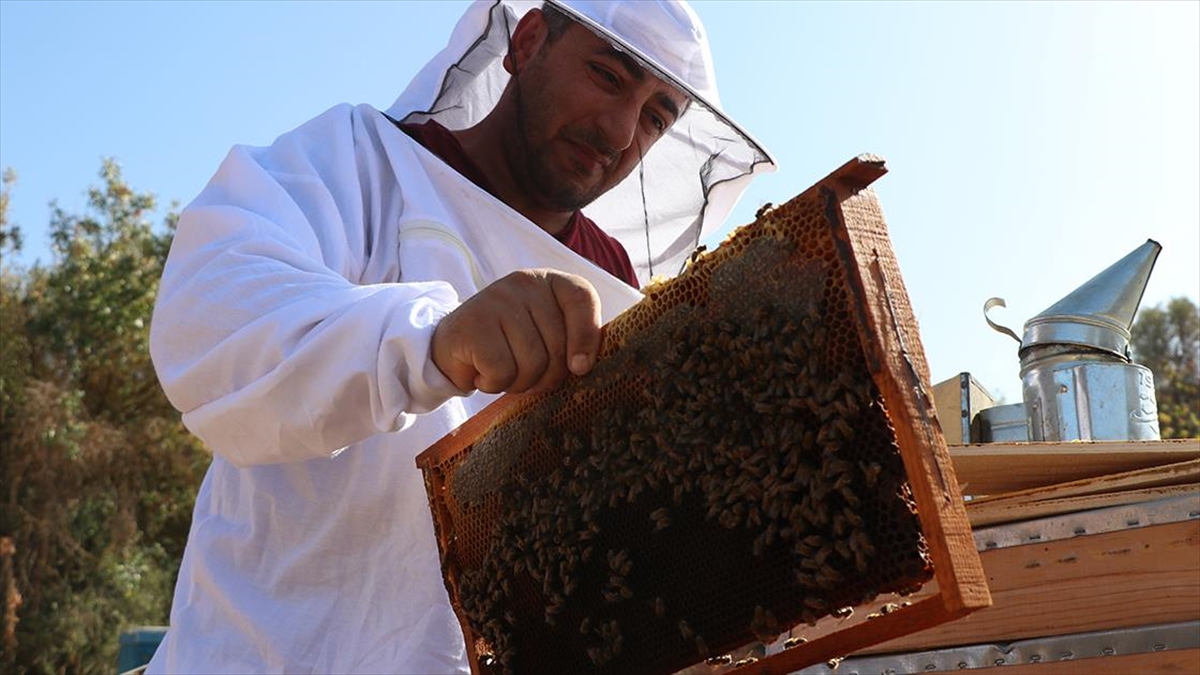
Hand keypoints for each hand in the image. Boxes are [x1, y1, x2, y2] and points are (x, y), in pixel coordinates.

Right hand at [431, 269, 602, 393]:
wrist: (453, 347)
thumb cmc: (510, 346)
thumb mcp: (547, 337)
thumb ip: (572, 343)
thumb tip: (582, 366)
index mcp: (551, 282)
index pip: (582, 299)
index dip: (586, 338)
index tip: (580, 368)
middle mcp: (525, 283)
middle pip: (558, 345)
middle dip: (546, 376)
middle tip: (526, 375)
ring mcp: (497, 299)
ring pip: (532, 362)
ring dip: (519, 383)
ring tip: (504, 371)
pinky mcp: (473, 323)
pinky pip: (502, 371)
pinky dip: (494, 383)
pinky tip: (482, 371)